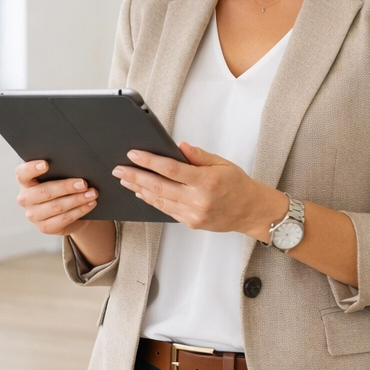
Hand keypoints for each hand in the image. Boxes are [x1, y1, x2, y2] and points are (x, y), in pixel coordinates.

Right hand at [15, 160, 100, 235]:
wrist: (67, 211)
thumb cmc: (61, 189)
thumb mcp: (57, 177)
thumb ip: (60, 171)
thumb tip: (77, 166)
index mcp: (25, 182)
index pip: (22, 173)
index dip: (32, 168)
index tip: (46, 164)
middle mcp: (25, 198)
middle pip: (45, 191)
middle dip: (66, 187)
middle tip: (83, 183)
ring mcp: (33, 215)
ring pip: (57, 206)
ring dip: (77, 200)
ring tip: (92, 194)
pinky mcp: (45, 227)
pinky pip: (64, 219)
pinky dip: (79, 211)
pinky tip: (89, 204)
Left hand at [114, 143, 286, 238]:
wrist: (251, 211)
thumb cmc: (238, 184)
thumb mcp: (222, 162)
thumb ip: (198, 155)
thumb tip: (178, 146)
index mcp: (207, 181)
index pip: (171, 169)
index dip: (149, 161)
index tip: (133, 154)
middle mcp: (199, 199)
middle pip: (160, 186)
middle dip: (136, 176)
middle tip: (119, 169)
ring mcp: (194, 214)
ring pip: (159, 200)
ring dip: (139, 189)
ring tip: (124, 179)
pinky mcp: (190, 223)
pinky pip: (166, 210)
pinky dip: (151, 200)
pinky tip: (141, 192)